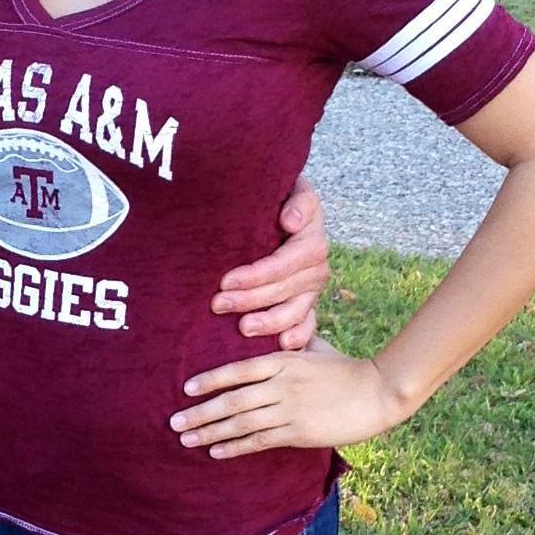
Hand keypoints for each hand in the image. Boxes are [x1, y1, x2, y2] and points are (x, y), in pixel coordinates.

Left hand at [172, 341, 406, 459]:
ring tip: (187, 438)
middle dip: (199, 412)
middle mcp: (281, 384)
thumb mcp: (316, 348)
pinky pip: (259, 441)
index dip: (210, 380)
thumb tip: (278, 334)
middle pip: (231, 399)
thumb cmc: (347, 369)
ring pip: (241, 422)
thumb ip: (292, 343)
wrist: (377, 393)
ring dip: (210, 432)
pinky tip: (216, 451)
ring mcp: (289, 409)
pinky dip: (235, 446)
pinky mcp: (298, 432)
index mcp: (284, 360)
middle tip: (174, 421)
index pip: (237, 370)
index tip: (186, 388)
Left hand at [210, 178, 328, 350]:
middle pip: (287, 288)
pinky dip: (299, 335)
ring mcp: (313, 287)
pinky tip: (282, 344)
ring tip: (243, 328)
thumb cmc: (277, 198)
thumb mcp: (291, 189)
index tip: (226, 280)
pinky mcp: (308, 303)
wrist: (284, 209)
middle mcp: (316, 263)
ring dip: (271, 321)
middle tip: (218, 304)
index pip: (286, 261)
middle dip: (251, 298)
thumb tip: (290, 221)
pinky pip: (309, 323)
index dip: (258, 274)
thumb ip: (297, 201)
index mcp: (312, 236)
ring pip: (297, 309)